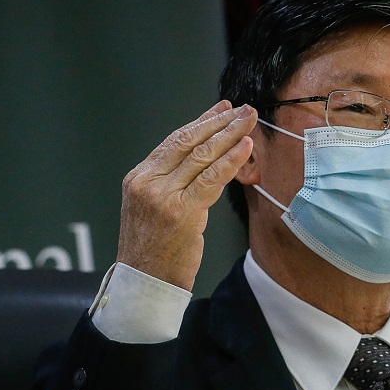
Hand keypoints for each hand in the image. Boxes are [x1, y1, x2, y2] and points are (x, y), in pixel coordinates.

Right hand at [117, 100, 256, 290]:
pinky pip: (210, 179)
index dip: (202, 121)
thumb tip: (208, 158)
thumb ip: (174, 183)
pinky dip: (230, 161)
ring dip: (230, 135)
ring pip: (202, 157)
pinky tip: (246, 146)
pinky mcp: (180, 212)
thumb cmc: (155, 249)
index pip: (175, 140)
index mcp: (139, 177)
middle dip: (220, 122)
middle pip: (189, 142)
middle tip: (244, 109)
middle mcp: (147, 181)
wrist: (144, 282)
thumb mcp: (156, 208)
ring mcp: (162, 196)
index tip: (222, 108)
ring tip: (249, 120)